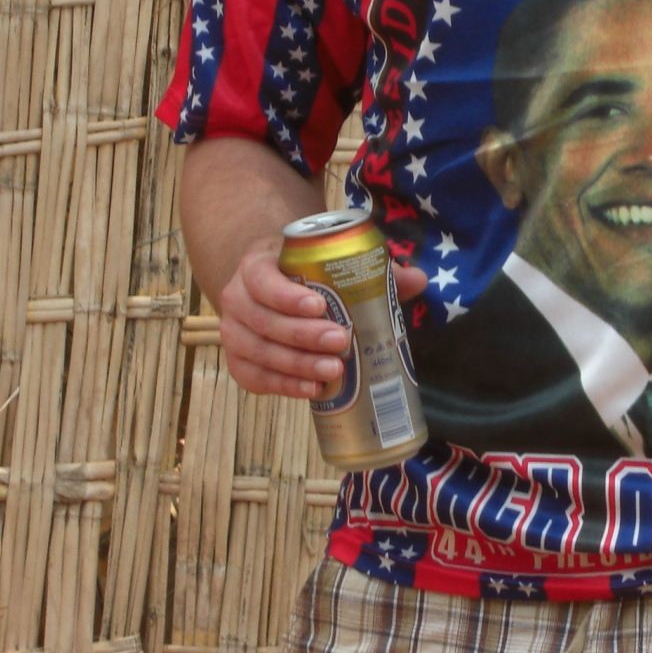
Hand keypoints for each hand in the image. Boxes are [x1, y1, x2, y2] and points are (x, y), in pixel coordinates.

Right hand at [215, 239, 428, 399]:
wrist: (269, 288)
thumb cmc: (304, 276)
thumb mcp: (326, 263)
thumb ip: (369, 269)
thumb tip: (418, 278)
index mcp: (257, 266)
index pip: (263, 280)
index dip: (287, 296)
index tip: (321, 305)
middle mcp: (237, 298)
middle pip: (264, 321)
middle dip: (303, 335)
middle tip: (341, 342)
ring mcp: (233, 333)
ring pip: (258, 353)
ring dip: (296, 365)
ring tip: (334, 372)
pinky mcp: (238, 362)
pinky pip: (254, 378)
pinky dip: (283, 386)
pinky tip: (312, 390)